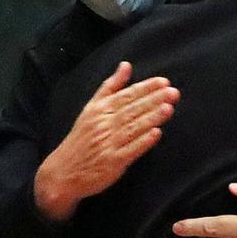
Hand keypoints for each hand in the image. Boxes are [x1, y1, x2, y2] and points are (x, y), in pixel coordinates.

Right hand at [34, 62, 179, 221]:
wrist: (63, 172)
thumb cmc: (81, 138)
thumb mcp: (91, 108)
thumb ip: (111, 87)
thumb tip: (126, 65)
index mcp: (99, 110)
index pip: (126, 96)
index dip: (146, 88)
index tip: (164, 82)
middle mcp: (103, 124)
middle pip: (132, 110)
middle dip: (154, 100)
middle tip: (173, 92)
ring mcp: (108, 144)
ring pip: (133, 127)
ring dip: (151, 118)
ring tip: (169, 108)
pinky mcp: (112, 162)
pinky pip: (130, 150)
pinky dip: (143, 142)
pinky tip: (156, 134)